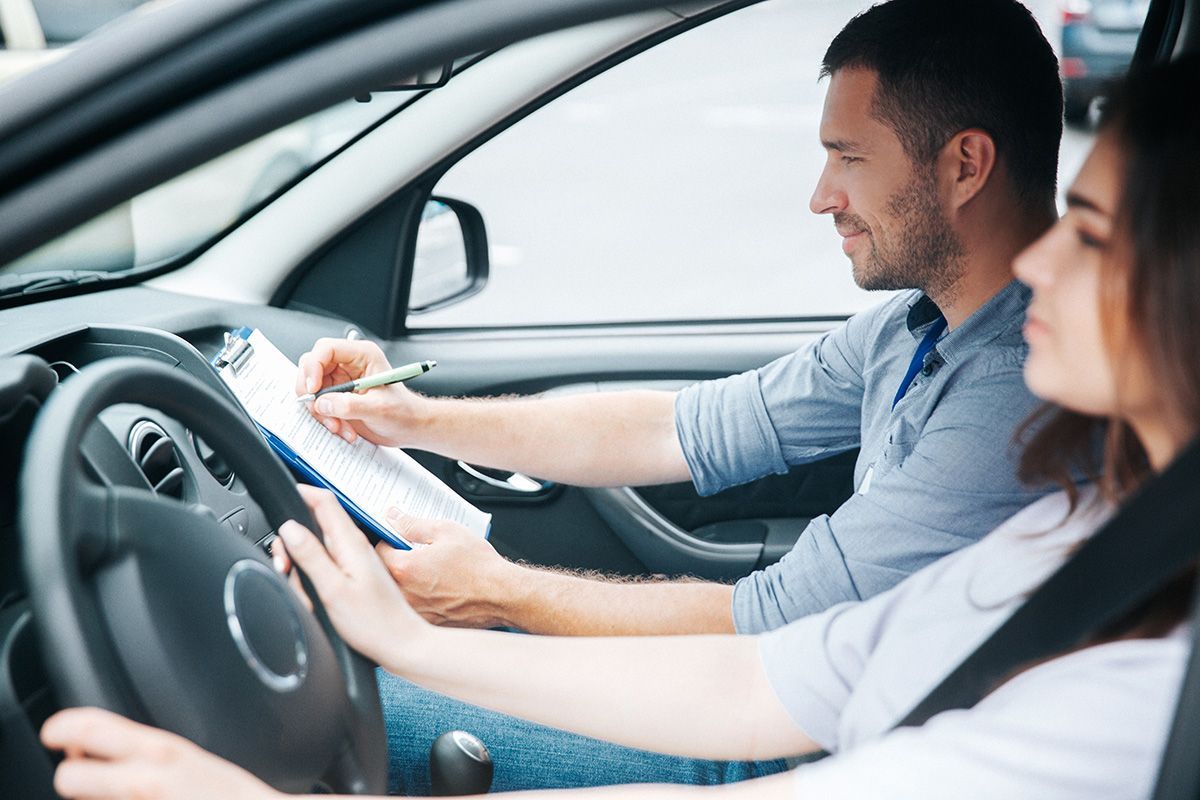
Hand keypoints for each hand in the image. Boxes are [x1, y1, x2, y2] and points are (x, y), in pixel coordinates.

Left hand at [41, 707, 277, 799]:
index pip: (89, 728)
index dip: (61, 729)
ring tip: (124, 796)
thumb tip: (90, 747)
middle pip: (68, 777)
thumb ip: (138, 752)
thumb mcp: (187, 758)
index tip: (55, 734)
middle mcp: (144, 781)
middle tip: (83, 780)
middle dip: (71, 779)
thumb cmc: (230, 798)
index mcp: (160, 751)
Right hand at [275, 485, 430, 669]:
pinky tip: (316, 600)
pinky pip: (324, 567)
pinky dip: (313, 580)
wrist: (401, 645)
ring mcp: (354, 561)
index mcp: (350, 543)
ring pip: (315, 549)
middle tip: (285, 566)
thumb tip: (290, 528)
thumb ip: (310, 555)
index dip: (299, 493)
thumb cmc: (373, 623)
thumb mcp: (333, 589)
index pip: (323, 501)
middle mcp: (353, 546)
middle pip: (312, 526)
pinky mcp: (354, 576)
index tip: (279, 500)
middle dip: (292, 544)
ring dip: (301, 567)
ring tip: (306, 594)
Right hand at [295, 337, 428, 445]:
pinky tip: (342, 427)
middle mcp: (349, 363)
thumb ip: (349, 406)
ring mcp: (341, 380)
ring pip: (311, 388)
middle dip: (313, 393)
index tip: (313, 389)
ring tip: (339, 426)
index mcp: (363, 355)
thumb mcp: (378, 409)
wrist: (409, 427)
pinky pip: (317, 403)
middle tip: (321, 412)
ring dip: (320, 411)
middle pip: (312, 367)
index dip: (314, 367)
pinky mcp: (337, 395)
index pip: (326, 349)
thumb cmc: (403, 412)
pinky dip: (324, 418)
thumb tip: (322, 403)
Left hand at [379, 510, 519, 628]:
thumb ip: (414, 524)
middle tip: (411, 554)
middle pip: (381, 574)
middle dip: (392, 561)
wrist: (502, 595)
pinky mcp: (426, 624)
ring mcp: (414, 612)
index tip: (397, 539)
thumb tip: (394, 517)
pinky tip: (434, 591)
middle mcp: (404, 594)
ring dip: (402, 582)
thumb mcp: (446, 531)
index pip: (377, 550)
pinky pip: (411, 609)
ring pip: (395, 594)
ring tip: (425, 573)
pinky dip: (417, 599)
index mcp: (404, 568)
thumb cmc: (479, 566)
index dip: (388, 540)